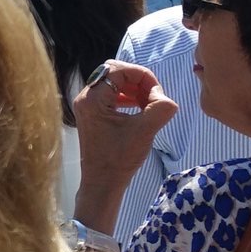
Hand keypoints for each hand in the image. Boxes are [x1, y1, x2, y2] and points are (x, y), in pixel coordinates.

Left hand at [72, 60, 176, 227]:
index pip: (119, 70)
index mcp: (92, 98)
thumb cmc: (119, 159)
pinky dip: (127, 97)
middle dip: (138, 80)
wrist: (102, 182)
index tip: (158, 95)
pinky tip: (140, 109)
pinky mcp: (92, 114)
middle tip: (153, 97)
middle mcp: (85, 97)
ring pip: (113, 83)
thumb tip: (165, 98)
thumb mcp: (144, 131)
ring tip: (149, 104)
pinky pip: (111, 95)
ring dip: (134, 89)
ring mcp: (87, 105)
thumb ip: (159, 109)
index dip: (143, 77)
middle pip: (114, 72)